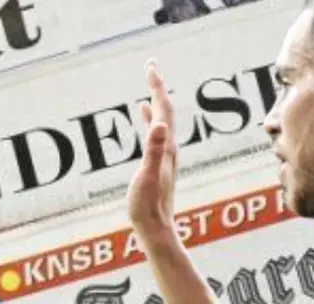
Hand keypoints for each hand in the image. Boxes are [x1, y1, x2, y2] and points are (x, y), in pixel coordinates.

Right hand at [127, 60, 178, 239]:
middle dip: (157, 87)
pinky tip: (145, 116)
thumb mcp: (147, 176)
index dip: (156, 87)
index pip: (163, 109)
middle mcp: (168, 148)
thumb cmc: (148, 205)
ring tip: (150, 86)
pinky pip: (155, 132)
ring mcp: (164, 155)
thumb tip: (160, 125)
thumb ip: (154, 151)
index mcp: (166, 147)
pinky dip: (151, 119)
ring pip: (161, 120)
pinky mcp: (158, 163)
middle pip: (165, 110)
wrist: (155, 228)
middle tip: (150, 67)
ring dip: (155, 101)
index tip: (151, 66)